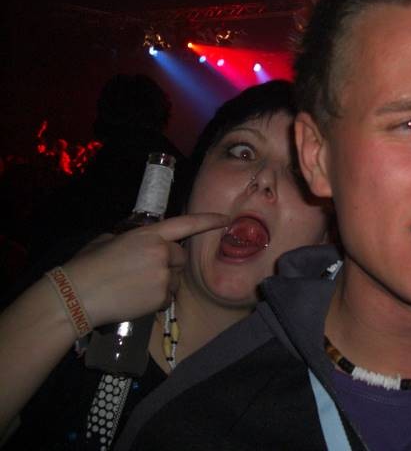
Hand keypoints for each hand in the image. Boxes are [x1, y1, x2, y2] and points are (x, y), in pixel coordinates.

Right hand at [64, 213, 228, 326]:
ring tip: (136, 286)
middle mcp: (161, 252)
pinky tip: (136, 298)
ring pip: (175, 278)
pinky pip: (168, 296)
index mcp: (149, 234)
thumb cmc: (87, 265)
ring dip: (164, 281)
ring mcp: (163, 275)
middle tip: (144, 270)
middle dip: (169, 263)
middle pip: (181, 257)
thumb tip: (142, 243)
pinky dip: (157, 299)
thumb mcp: (109, 240)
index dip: (207, 221)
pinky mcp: (161, 297)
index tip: (224, 219)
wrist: (76, 295)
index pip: (186, 224)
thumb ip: (134, 238)